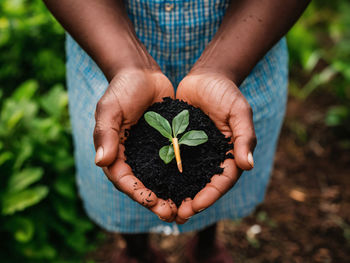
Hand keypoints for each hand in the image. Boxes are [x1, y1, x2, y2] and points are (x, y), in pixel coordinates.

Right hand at [93, 68, 176, 221]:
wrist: (143, 72)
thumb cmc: (122, 88)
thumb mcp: (110, 109)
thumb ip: (105, 134)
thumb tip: (101, 162)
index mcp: (115, 152)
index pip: (122, 179)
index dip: (136, 193)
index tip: (151, 202)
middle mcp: (132, 156)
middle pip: (142, 185)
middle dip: (155, 201)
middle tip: (170, 213)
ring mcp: (151, 152)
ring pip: (159, 179)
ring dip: (170, 195)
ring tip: (184, 208)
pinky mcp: (166, 144)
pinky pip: (173, 164)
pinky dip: (181, 177)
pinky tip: (194, 186)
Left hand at [175, 72, 256, 223]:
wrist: (205, 77)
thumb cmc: (226, 92)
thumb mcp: (239, 111)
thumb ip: (244, 137)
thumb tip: (248, 166)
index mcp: (229, 154)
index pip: (222, 181)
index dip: (210, 196)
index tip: (195, 207)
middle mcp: (211, 158)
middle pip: (203, 186)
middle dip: (191, 202)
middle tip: (176, 215)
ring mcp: (194, 152)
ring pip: (185, 179)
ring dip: (176, 195)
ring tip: (162, 208)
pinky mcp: (178, 144)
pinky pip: (171, 163)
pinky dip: (164, 176)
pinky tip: (152, 185)